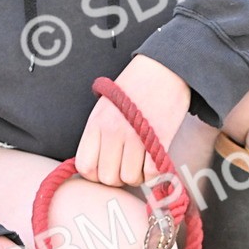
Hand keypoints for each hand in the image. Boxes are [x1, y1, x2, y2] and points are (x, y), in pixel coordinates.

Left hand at [75, 55, 190, 186]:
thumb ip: (98, 134)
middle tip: (127, 165)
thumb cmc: (134, 88)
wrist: (164, 69)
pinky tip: (154, 159)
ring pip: (130, 178)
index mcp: (96, 123)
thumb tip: (97, 165)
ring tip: (142, 162)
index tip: (107, 167)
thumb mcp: (106, 106)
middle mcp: (112, 131)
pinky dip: (154, 172)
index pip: (85, 166)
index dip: (96, 174)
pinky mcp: (159, 140)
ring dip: (138, 176)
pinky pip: (152, 173)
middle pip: (108, 178)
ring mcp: (136, 136)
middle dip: (119, 177)